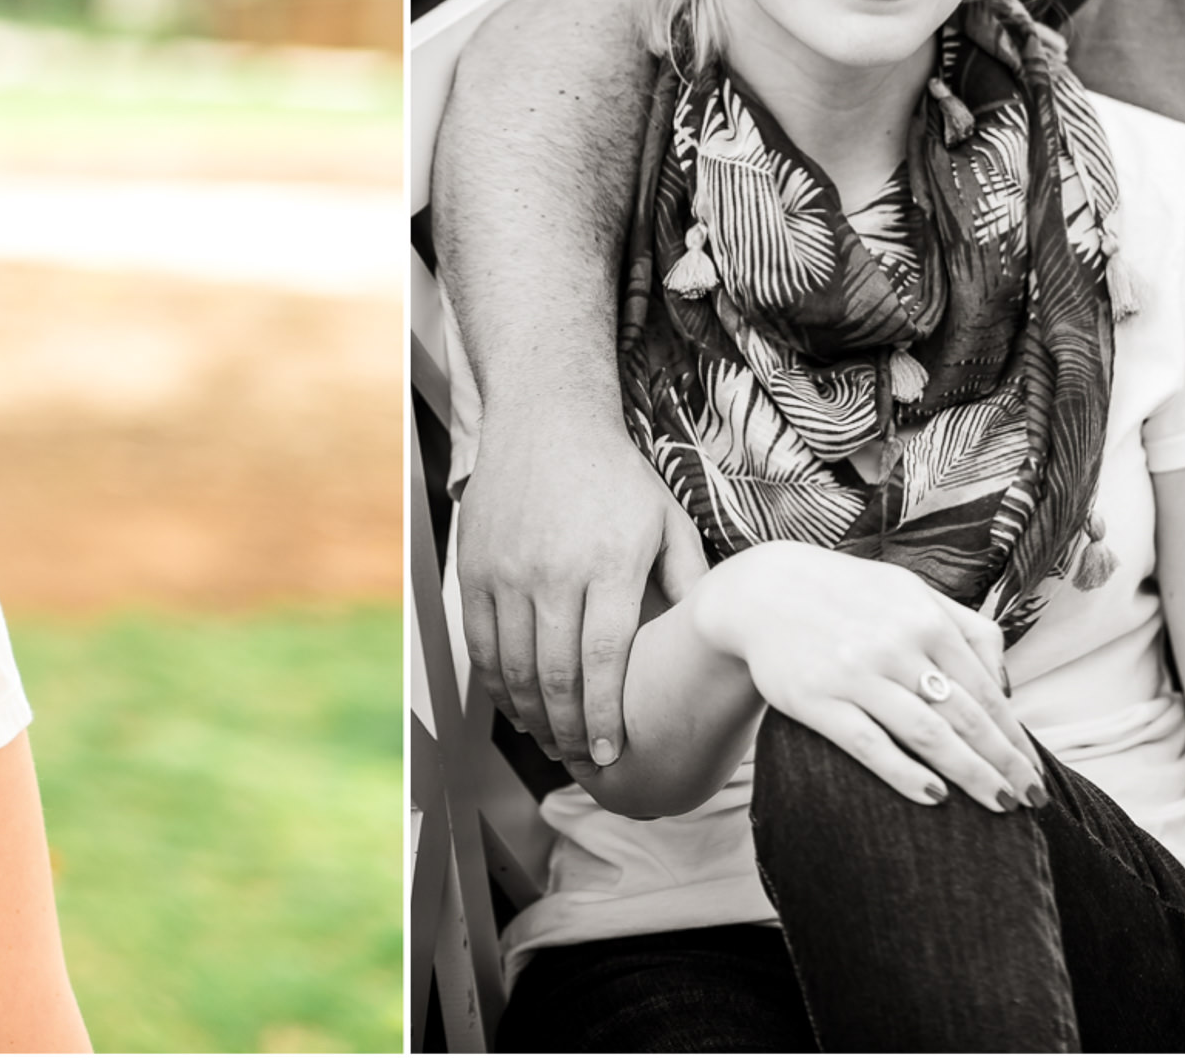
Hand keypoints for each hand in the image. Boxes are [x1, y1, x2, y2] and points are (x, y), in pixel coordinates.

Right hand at [455, 413, 702, 765]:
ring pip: (512, 665)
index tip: (614, 752)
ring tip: (554, 742)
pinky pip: (480, 642)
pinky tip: (516, 706)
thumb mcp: (666, 524)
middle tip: (586, 761)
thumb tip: (711, 643)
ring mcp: (506, 570)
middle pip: (555, 673)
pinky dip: (495, 683)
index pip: (603, 658)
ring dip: (531, 715)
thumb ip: (688, 586)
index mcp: (608, 562)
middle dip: (571, 729)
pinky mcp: (474, 568)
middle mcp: (551, 570)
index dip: (607, 714)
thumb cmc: (615, 476)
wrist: (545, 421)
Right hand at [691, 542, 1044, 811]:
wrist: (763, 591)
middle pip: (965, 718)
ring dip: (970, 774)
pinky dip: (904, 774)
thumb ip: (968, 631)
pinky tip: (935, 797)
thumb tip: (1009, 689)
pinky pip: (869, 744)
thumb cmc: (849, 596)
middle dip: (1005, 763)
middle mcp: (895, 647)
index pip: (986, 692)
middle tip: (1032, 800)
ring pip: (927, 734)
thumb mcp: (913, 593)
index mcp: (926, 621)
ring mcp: (854, 675)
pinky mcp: (815, 700)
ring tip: (999, 805)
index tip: (1035, 773)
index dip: (1016, 738)